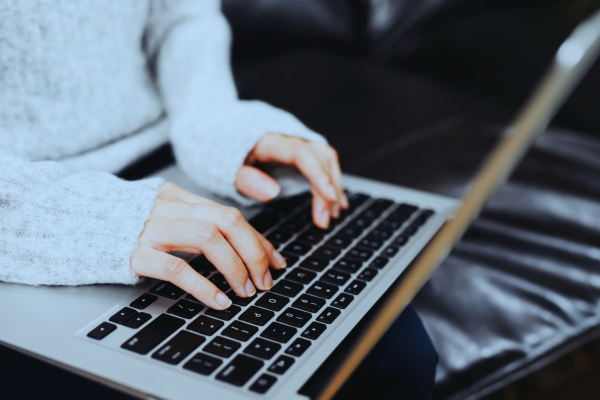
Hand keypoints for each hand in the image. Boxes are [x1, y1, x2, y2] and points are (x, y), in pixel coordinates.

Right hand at [131, 182, 286, 308]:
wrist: (70, 222)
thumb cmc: (122, 223)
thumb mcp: (163, 213)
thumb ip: (194, 222)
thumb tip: (238, 247)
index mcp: (178, 196)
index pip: (230, 214)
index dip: (258, 239)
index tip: (276, 261)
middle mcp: (168, 207)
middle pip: (226, 221)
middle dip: (254, 252)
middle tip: (266, 279)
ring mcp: (150, 228)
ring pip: (207, 239)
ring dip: (235, 267)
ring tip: (246, 290)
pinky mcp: (133, 252)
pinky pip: (176, 268)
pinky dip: (204, 286)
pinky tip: (218, 301)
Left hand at [235, 134, 348, 228]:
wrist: (222, 135)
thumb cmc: (225, 155)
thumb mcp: (227, 171)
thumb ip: (247, 180)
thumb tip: (272, 192)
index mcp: (270, 140)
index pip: (302, 154)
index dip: (319, 174)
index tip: (330, 197)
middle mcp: (289, 137)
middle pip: (321, 157)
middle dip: (329, 189)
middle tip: (325, 220)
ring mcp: (298, 142)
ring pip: (327, 159)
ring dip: (334, 187)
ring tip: (332, 215)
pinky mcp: (302, 151)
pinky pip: (324, 163)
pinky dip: (331, 183)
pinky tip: (334, 202)